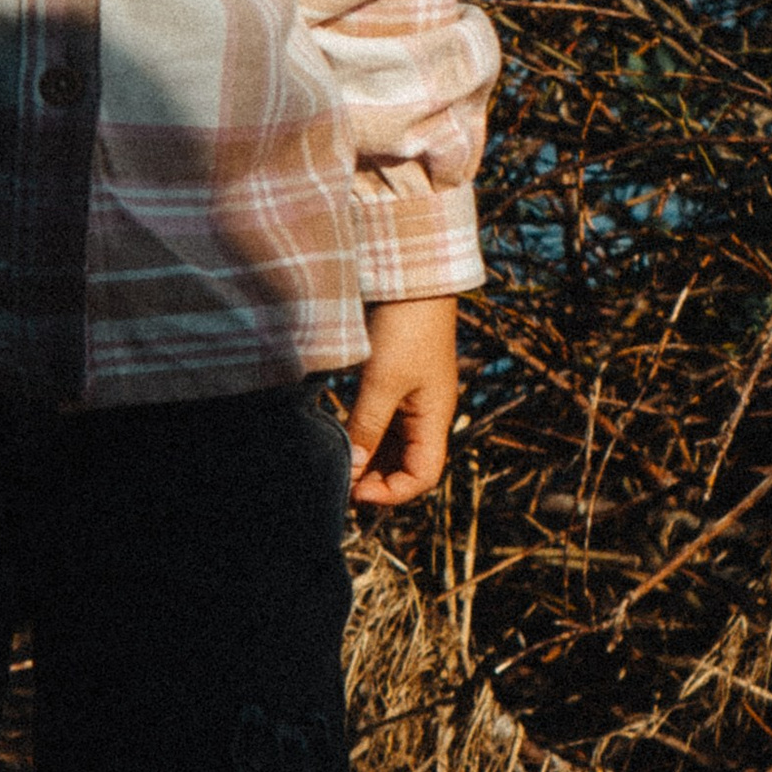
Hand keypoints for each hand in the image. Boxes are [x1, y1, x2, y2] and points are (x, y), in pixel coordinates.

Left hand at [345, 294, 460, 507]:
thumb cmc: (405, 328)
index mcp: (435, 419)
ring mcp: (411, 400)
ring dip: (367, 460)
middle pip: (407, 466)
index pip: (423, 476)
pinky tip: (340, 437)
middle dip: (376, 480)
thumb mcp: (382, 382)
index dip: (392, 493)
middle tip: (338, 483)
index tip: (355, 492)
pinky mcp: (394, 384)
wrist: (410, 278)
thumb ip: (367, 427)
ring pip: (393, 447)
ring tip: (336, 465)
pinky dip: (363, 436)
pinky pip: (383, 424)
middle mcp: (427, 415)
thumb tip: (351, 471)